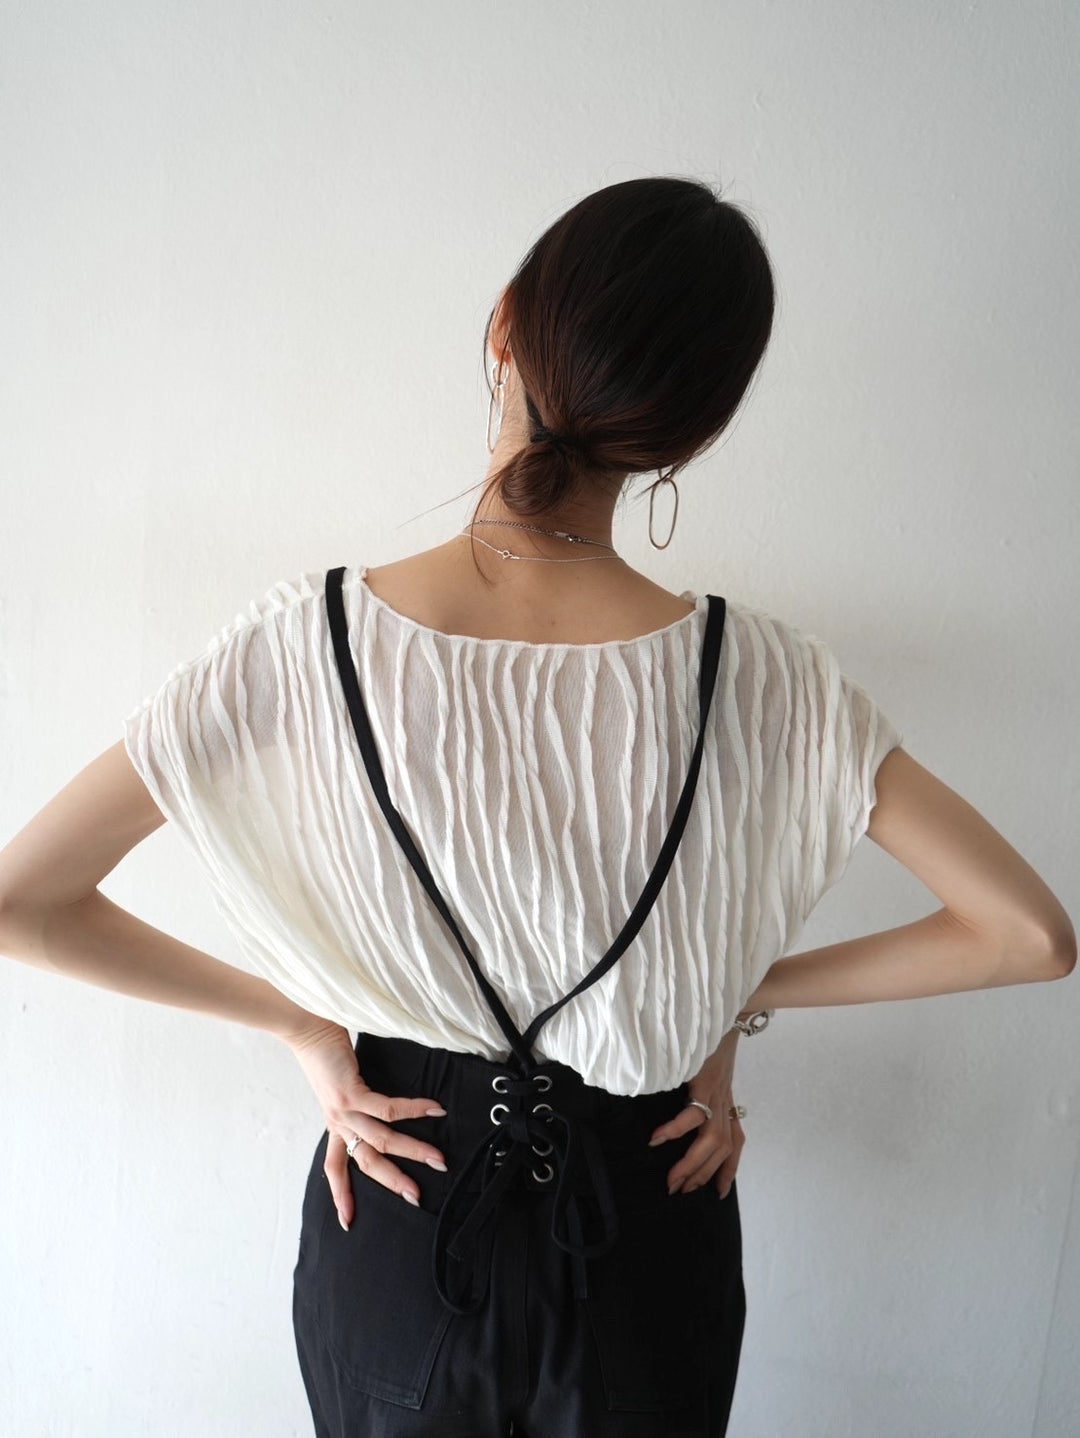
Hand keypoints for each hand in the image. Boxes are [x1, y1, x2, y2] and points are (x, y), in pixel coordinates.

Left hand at [283, 1017, 448, 1229]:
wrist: (305, 1025)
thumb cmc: (325, 1049)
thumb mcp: (337, 1084)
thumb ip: (355, 1099)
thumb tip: (381, 1105)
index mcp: (334, 1124)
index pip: (335, 1167)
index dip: (342, 1194)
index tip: (348, 1222)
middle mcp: (337, 1122)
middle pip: (367, 1162)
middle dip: (393, 1182)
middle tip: (417, 1198)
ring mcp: (344, 1110)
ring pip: (382, 1140)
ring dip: (413, 1151)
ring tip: (439, 1160)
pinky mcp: (351, 1092)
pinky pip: (388, 1108)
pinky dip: (414, 1110)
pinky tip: (435, 1109)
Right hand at [648, 1027, 743, 1197]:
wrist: (722, 1007)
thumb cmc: (709, 1035)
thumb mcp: (707, 1065)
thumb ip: (700, 1084)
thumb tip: (680, 1100)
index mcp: (726, 1098)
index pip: (736, 1140)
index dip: (729, 1168)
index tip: (719, 1192)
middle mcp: (725, 1099)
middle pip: (722, 1148)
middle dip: (703, 1174)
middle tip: (680, 1190)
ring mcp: (717, 1092)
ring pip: (712, 1140)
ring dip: (692, 1163)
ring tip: (672, 1178)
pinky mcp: (706, 1082)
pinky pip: (693, 1115)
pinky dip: (675, 1131)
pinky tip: (658, 1139)